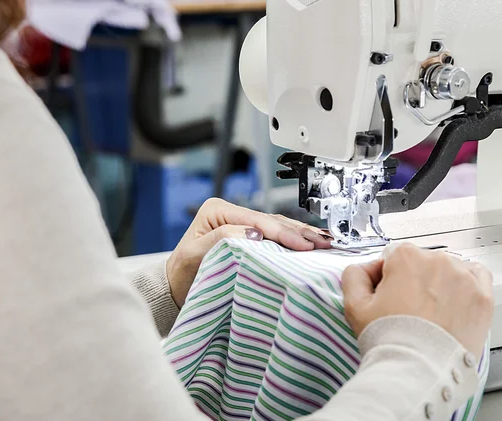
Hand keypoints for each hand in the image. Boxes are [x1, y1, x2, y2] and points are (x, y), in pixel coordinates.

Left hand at [166, 198, 331, 307]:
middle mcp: (231, 212)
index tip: (303, 245)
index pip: (258, 220)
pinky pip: (275, 236)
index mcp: (217, 210)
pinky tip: (311, 243)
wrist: (176, 288)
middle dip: (298, 232)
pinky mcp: (250, 236)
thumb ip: (221, 238)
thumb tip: (254, 232)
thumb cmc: (182, 273)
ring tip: (325, 241)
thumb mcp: (195, 254)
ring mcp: (242, 223)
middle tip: (324, 242)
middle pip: (272, 220)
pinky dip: (294, 240)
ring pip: (278, 226)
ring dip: (301, 234)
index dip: (282, 232)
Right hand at [342, 243, 493, 356]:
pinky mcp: (483, 296)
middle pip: (421, 263)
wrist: (419, 370)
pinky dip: (466, 285)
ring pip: (447, 270)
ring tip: (430, 313)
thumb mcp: (354, 305)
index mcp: (406, 256)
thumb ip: (354, 275)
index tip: (386, 297)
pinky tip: (454, 302)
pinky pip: (477, 277)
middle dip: (413, 281)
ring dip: (439, 284)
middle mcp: (437, 260)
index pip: (393, 258)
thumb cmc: (390, 339)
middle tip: (407, 310)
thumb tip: (364, 268)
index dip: (386, 278)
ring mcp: (464, 277)